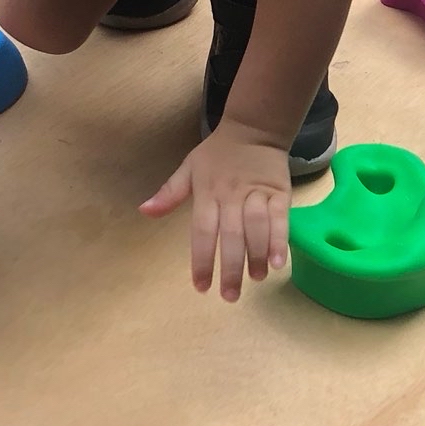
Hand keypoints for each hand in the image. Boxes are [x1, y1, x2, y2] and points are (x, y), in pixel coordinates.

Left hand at [140, 121, 291, 302]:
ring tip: (255, 279)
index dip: (202, 259)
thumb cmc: (218, 154)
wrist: (254, 129)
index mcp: (207, 192)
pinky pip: (280, 218)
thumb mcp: (189, 168)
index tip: (201, 287)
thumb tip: (144, 211)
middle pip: (230, 235)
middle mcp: (231, 195)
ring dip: (256, 256)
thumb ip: (169, 193)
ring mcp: (257, 193)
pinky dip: (280, 240)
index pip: (202, 231)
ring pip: (256, 228)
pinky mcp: (279, 192)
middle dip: (231, 268)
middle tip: (229, 297)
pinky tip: (279, 262)